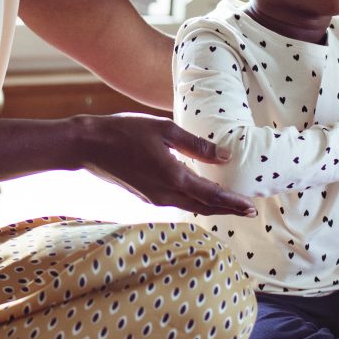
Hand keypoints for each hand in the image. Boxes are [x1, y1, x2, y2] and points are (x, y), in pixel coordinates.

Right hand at [77, 113, 257, 216]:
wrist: (87, 146)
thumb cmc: (125, 131)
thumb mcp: (164, 129)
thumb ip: (196, 145)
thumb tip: (224, 156)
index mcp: (173, 177)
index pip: (212, 196)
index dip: (233, 202)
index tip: (251, 206)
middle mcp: (165, 194)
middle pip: (204, 207)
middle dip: (227, 209)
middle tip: (248, 209)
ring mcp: (154, 198)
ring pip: (190, 206)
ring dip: (211, 206)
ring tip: (228, 202)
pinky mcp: (145, 196)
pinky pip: (177, 202)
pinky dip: (194, 201)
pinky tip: (198, 192)